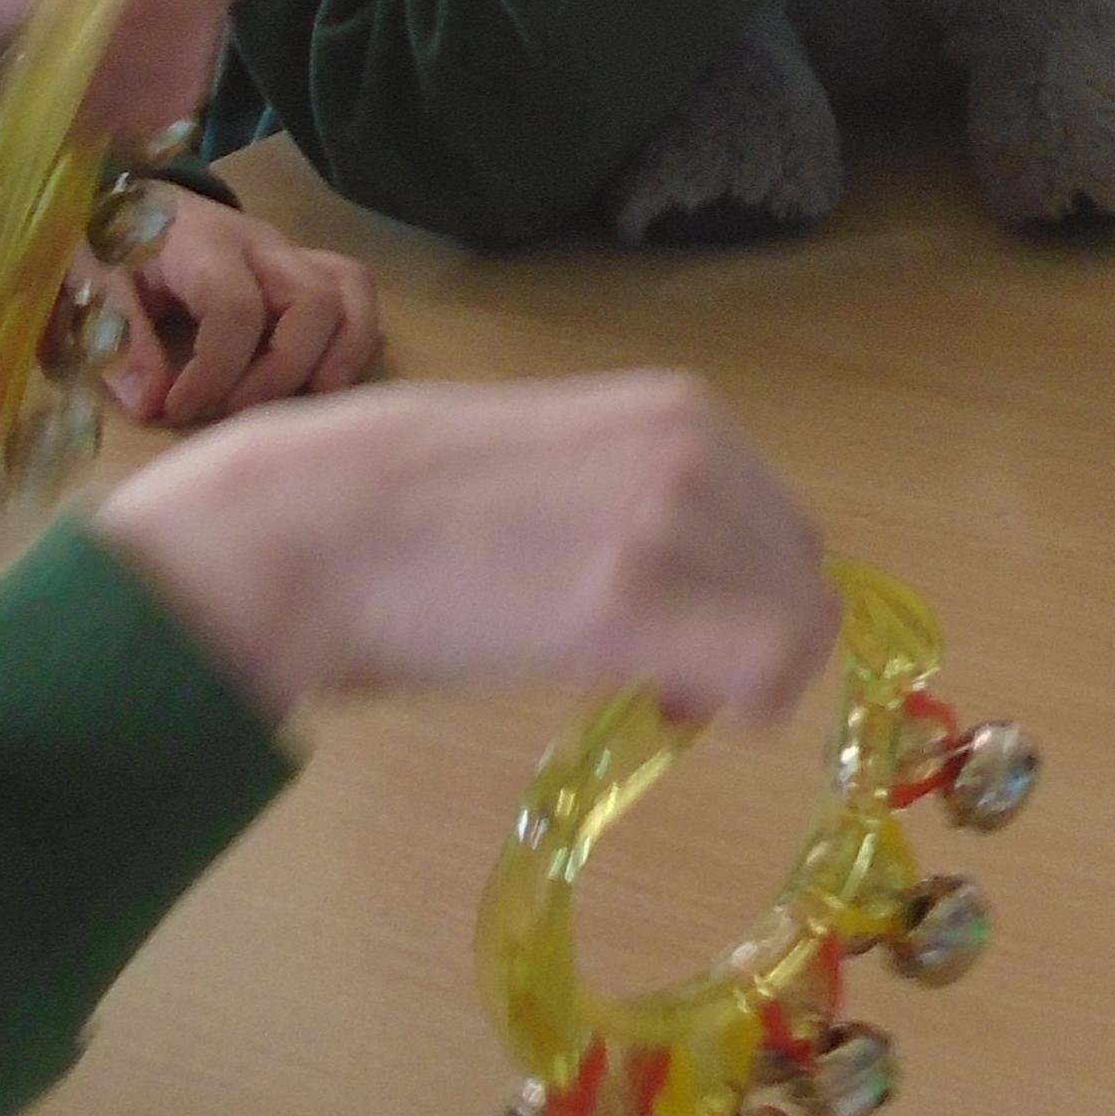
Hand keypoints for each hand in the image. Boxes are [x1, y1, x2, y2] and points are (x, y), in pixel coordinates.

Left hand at [79, 181, 382, 422]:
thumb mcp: (89, 287)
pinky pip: (354, 292)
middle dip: (282, 371)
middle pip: (312, 300)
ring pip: (350, 293)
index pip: (235, 308)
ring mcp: (290, 253)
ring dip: (338, 357)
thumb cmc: (106, 245)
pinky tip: (319, 383)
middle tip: (235, 412)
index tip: (177, 410)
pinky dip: (351, 340)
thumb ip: (119, 341)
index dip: (214, 372)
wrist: (124, 200)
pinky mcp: (305, 267)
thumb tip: (153, 404)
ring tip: (302, 405)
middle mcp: (261, 243)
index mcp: (202, 242)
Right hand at [88, 367, 837, 729]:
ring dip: (733, 676)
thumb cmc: (407, 503)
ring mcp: (670, 519)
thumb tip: (696, 573)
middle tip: (657, 675)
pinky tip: (654, 706)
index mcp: (681, 410)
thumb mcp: (562, 462)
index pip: (782, 527)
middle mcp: (697, 450)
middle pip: (802, 581)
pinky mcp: (633, 599)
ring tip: (639, 684)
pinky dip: (732, 705)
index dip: (741, 594)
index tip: (674, 634)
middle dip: (748, 638)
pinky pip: (767, 670)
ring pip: (798, 630)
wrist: (312, 523)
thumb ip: (642, 496)